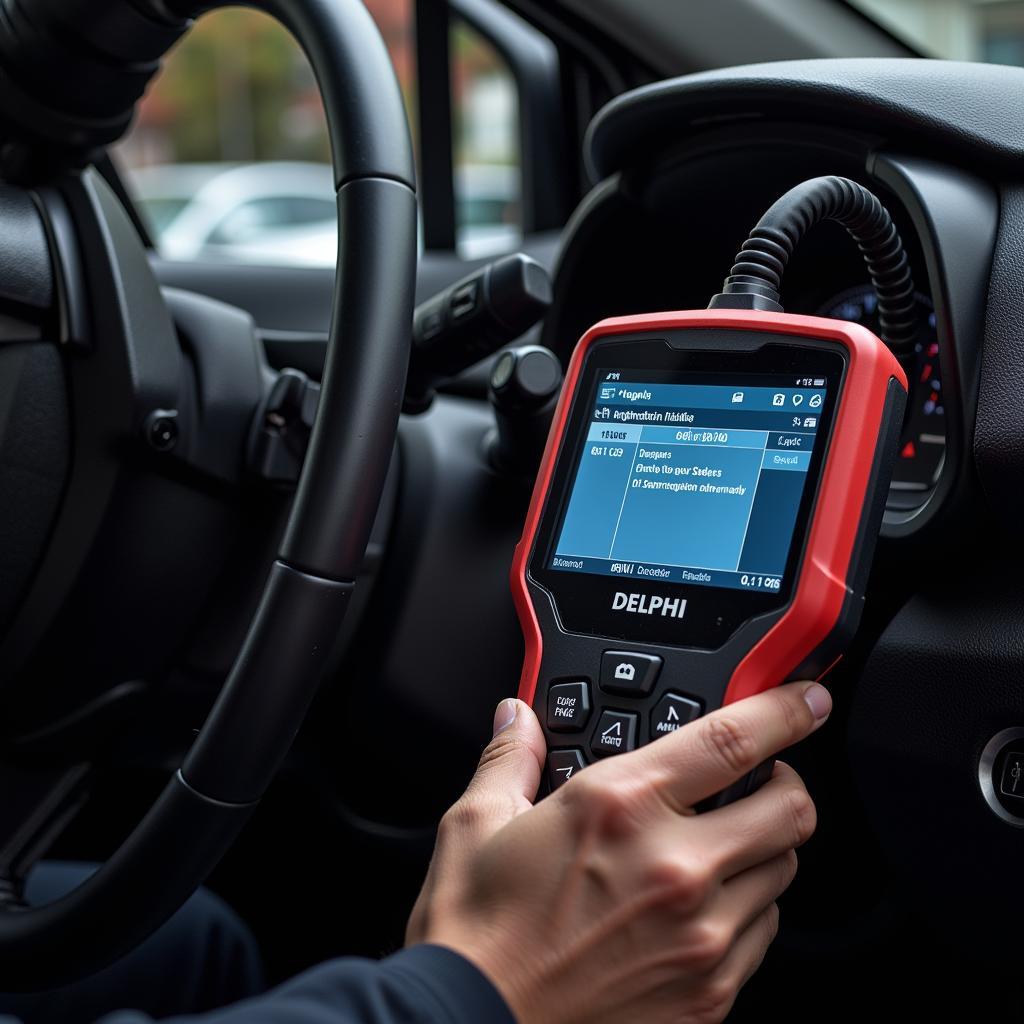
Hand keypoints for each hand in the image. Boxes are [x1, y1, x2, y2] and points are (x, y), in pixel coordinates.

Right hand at [406, 682, 829, 1023]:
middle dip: (786, 784)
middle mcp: (672, 866)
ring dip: (762, 848)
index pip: (733, 740)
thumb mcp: (477, 823)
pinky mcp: (709, 992)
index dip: (783, 710)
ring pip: (783, 870)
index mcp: (618, 806)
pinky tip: (704, 906)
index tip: (806, 700)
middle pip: (789, 808)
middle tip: (758, 782)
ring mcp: (698, 934)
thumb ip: (510, 756)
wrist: (474, 1023)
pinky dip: (748, 908)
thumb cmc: (477, 931)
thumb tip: (518, 716)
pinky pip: (765, 931)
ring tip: (720, 848)